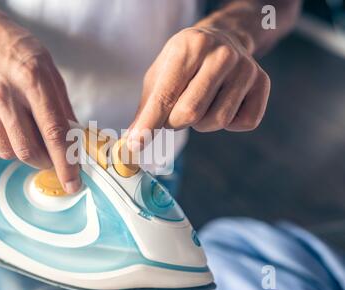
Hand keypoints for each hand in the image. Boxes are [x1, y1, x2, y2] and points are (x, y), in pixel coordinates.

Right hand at [0, 12, 80, 192]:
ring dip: (23, 154)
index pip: (53, 133)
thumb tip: (74, 140)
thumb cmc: (18, 51)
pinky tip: (7, 133)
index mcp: (32, 80)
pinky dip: (1, 149)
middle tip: (52, 158)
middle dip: (46, 162)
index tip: (73, 184)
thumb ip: (62, 106)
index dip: (66, 163)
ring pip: (7, 152)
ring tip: (27, 136)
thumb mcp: (50, 70)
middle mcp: (4, 94)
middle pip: (28, 150)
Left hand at [129, 26, 270, 146]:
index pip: (165, 97)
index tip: (134, 145)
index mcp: (190, 47)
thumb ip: (147, 109)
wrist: (224, 39)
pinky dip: (228, 123)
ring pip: (216, 121)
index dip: (149, 125)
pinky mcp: (262, 83)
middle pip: (190, 114)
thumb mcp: (159, 75)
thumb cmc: (185, 62)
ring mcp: (246, 68)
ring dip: (202, 123)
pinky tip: (223, 103)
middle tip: (175, 111)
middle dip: (176, 122)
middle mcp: (221, 54)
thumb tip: (132, 143)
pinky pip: (241, 123)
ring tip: (200, 103)